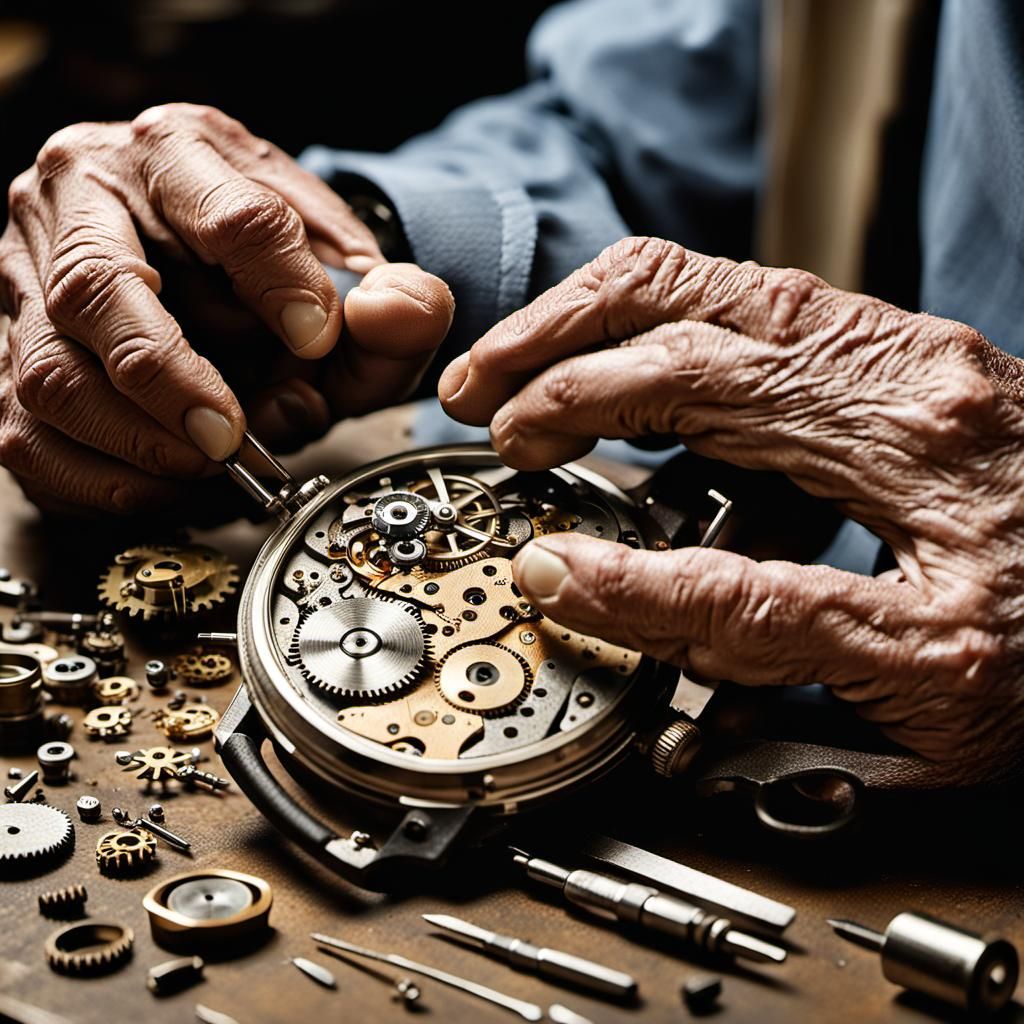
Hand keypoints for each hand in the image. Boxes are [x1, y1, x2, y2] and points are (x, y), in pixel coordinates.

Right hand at [0, 103, 452, 512]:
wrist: (211, 262)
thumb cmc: (271, 268)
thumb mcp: (345, 273)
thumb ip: (394, 301)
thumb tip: (398, 311)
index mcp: (178, 153)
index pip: (231, 214)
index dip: (282, 287)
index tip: (319, 340)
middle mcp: (82, 200)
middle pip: (98, 290)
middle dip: (175, 380)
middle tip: (231, 436)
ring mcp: (30, 275)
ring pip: (52, 373)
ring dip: (139, 440)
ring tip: (207, 457)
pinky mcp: (9, 348)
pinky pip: (29, 432)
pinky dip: (100, 477)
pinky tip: (161, 478)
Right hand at [439, 236, 1023, 772]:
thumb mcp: (918, 669)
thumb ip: (740, 622)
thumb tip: (591, 590)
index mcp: (903, 428)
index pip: (685, 392)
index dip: (576, 429)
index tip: (524, 512)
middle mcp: (897, 363)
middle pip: (679, 293)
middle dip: (554, 343)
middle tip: (479, 397)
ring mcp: (897, 355)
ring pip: (707, 285)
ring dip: (595, 323)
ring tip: (524, 376)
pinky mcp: (896, 372)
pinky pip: (751, 321)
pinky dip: (661, 339)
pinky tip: (624, 388)